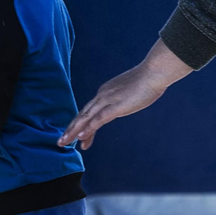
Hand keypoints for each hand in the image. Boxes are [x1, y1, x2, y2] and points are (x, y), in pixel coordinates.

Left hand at [60, 39, 191, 149]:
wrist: (155, 71)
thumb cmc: (149, 79)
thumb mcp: (131, 90)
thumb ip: (124, 97)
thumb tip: (124, 102)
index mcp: (105, 91)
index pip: (89, 111)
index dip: (80, 124)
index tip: (75, 136)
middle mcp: (102, 96)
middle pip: (82, 115)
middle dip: (70, 129)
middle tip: (60, 141)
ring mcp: (108, 101)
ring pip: (85, 118)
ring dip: (73, 132)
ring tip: (64, 143)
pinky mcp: (116, 106)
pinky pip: (98, 120)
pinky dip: (88, 129)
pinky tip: (80, 137)